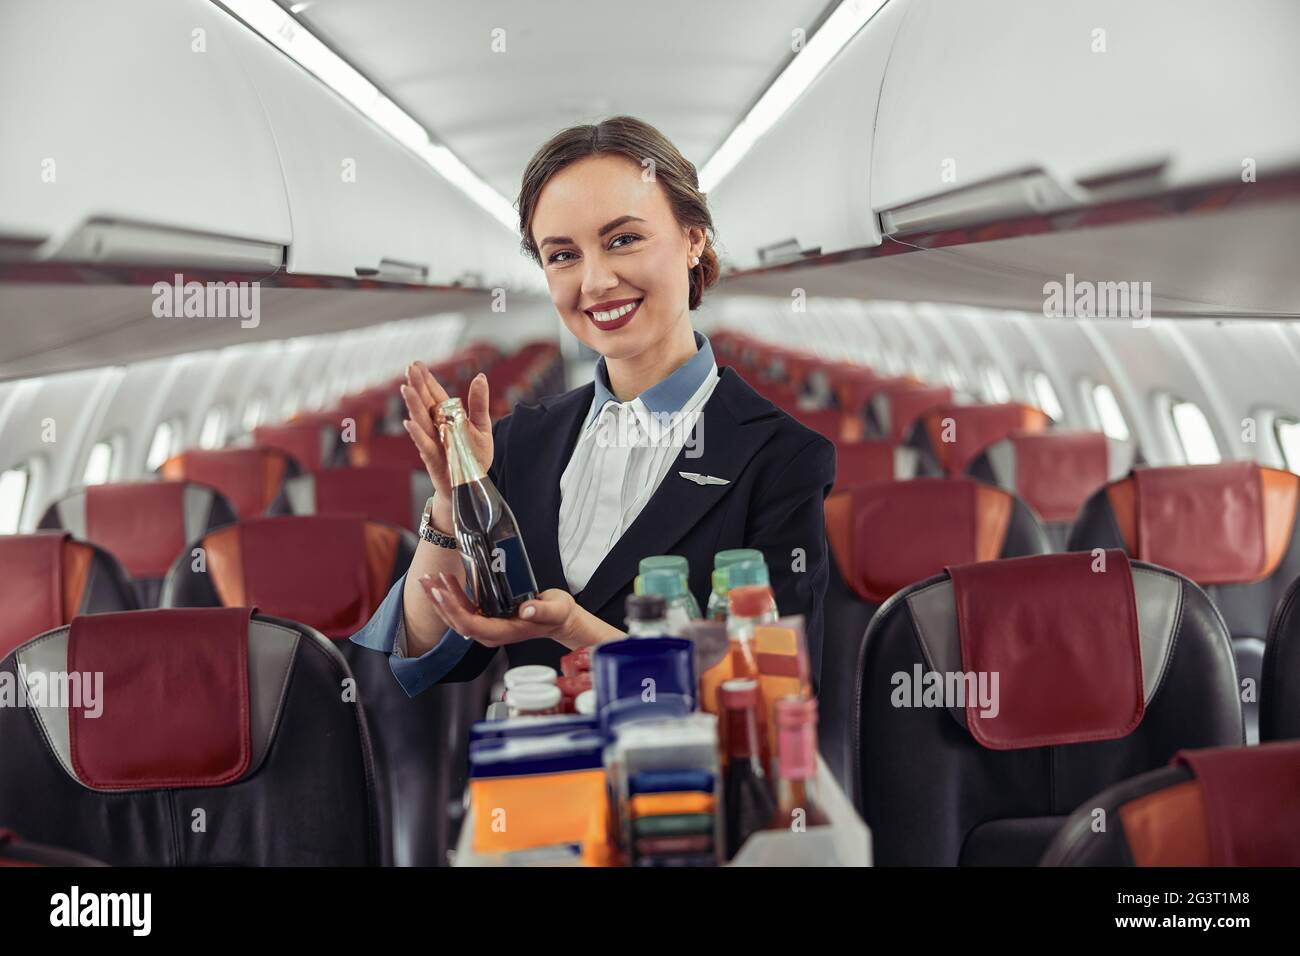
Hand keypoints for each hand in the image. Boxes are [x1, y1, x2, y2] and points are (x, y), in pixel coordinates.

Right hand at [400, 361, 493, 503]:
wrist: (472, 484)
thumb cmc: (475, 455)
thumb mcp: (482, 427)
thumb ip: (479, 404)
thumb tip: (480, 376)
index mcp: (447, 416)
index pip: (435, 394)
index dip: (426, 379)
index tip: (416, 364)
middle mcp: (436, 427)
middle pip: (424, 403)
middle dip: (417, 386)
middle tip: (409, 368)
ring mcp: (432, 442)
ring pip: (420, 421)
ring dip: (413, 406)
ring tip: (406, 389)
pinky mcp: (433, 459)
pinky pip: (424, 445)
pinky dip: (417, 434)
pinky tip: (409, 422)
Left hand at [420, 572, 581, 648]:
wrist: (558, 619)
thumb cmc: (556, 615)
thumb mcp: (555, 610)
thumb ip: (542, 611)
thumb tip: (527, 610)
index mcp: (502, 633)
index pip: (470, 625)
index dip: (453, 610)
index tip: (440, 593)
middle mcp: (489, 633)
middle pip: (456, 621)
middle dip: (438, 602)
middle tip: (426, 581)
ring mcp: (485, 626)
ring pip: (455, 616)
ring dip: (439, 598)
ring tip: (428, 579)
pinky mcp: (485, 616)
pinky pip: (463, 609)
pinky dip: (451, 595)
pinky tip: (444, 581)